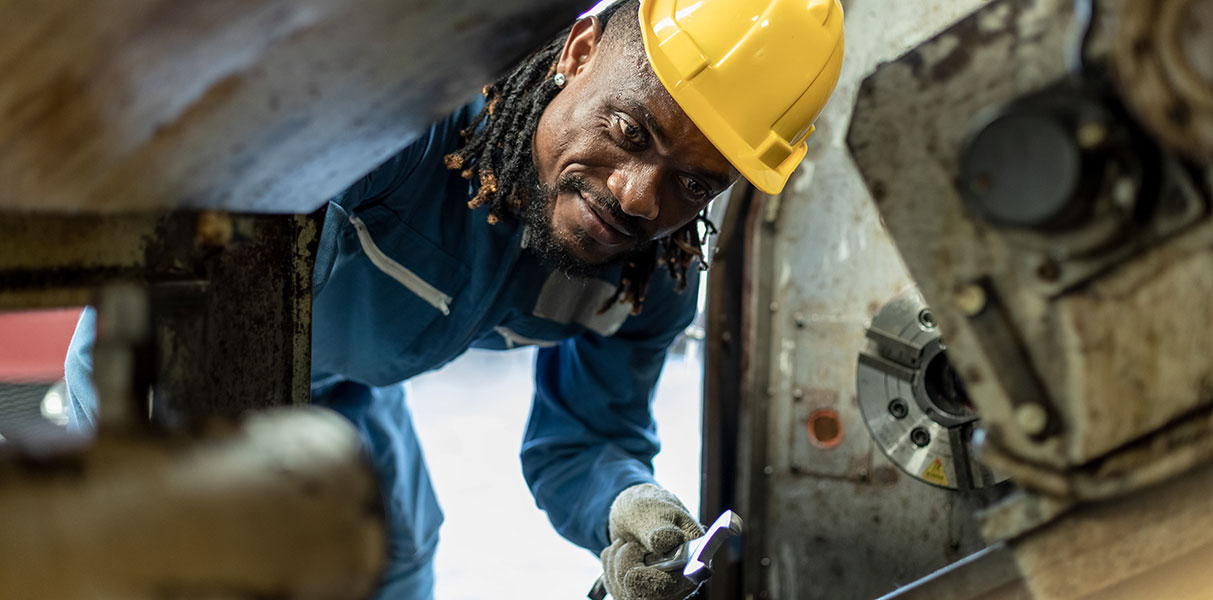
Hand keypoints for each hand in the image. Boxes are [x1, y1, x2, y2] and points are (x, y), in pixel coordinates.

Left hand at [600, 484, 704, 599]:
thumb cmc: (649, 508)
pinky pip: (617, 593)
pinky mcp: (640, 593)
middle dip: (626, 569)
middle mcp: (679, 580)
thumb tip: (671, 540)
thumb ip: (661, 526)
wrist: (634, 514)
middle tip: (625, 545)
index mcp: (691, 558)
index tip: (632, 574)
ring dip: (615, 566)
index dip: (653, 583)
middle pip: (648, 596)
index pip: (676, 583)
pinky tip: (618, 554)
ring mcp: (660, 589)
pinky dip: (610, 571)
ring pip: (628, 595)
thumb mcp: (652, 509)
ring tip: (623, 543)